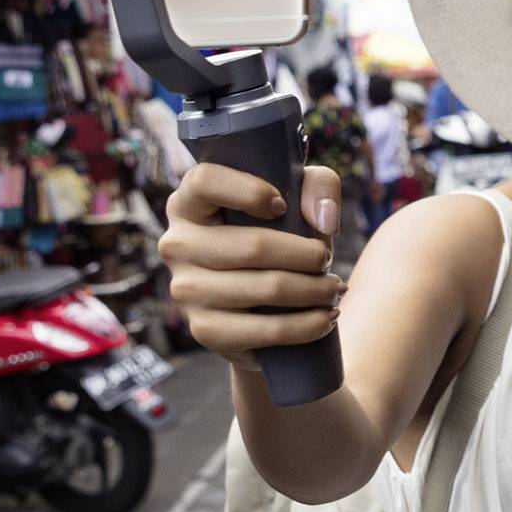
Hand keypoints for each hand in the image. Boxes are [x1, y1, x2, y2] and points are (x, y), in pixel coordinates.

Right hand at [160, 162, 343, 364]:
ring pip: (267, 288)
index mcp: (187, 204)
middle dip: (307, 255)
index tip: (282, 205)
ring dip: (315, 291)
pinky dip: (308, 326)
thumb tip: (324, 222)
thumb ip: (318, 186)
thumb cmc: (276, 235)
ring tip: (334, 290)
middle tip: (326, 260)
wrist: (256, 305)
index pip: (205, 181)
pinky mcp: (205, 330)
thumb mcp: (297, 198)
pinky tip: (326, 318)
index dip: (250, 191)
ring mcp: (187, 291)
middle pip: (253, 247)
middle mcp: (177, 245)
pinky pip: (268, 330)